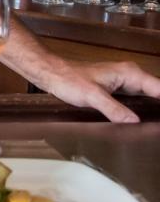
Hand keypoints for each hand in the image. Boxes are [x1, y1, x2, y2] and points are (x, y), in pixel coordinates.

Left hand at [2, 19, 159, 121]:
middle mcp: (131, 76)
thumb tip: (135, 123)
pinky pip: (138, 101)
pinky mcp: (118, 91)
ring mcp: (125, 84)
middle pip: (158, 93)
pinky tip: (146, 124)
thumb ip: (114, 109)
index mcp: (130, 73)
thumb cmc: (69, 80)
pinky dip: (144, 111)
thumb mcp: (93, 96)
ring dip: (155, 109)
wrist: (52, 74)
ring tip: (156, 127)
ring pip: (149, 97)